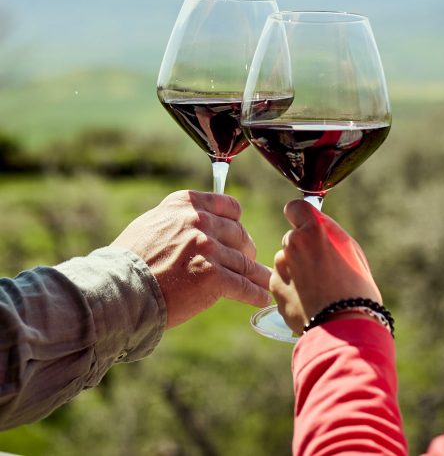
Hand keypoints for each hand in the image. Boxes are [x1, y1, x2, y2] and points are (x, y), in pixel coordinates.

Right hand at [111, 190, 270, 327]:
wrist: (118, 290)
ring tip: (265, 281)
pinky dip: (255, 293)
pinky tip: (261, 298)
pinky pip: (244, 285)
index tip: (238, 233)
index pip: (228, 206)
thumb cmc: (129, 261)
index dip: (236, 222)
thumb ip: (179, 219)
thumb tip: (196, 220)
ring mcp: (208, 248)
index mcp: (186, 204)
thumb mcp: (153, 223)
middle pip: (239, 234)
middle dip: (245, 249)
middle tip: (248, 261)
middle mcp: (200, 222)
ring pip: (244, 262)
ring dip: (257, 273)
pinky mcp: (214, 277)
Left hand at [270, 200, 381, 334]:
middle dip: (302, 248)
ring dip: (295, 269)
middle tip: (321, 267)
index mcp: (314, 230)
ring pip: (284, 261)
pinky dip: (290, 289)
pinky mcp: (275, 288)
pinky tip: (308, 301)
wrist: (346, 328)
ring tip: (317, 289)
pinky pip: (280, 281)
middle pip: (292, 238)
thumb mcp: (351, 252)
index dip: (300, 216)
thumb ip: (329, 234)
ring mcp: (281, 267)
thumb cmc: (357, 289)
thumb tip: (316, 226)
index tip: (305, 225)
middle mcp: (293, 244)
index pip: (295, 207)